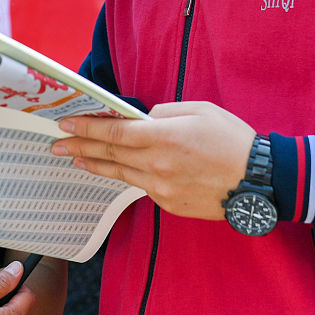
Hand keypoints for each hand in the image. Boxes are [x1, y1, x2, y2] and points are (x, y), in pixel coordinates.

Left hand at [51, 101, 255, 219]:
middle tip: (56, 143)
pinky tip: (114, 170)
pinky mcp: (169, 203)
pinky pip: (141, 186)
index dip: (86, 127)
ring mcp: (161, 188)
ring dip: (95, 164)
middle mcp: (156, 164)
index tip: (65, 123)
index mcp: (163, 136)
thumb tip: (144, 119)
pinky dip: (124, 176)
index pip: (114, 131)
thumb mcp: (200, 110)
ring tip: (76, 158)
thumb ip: (165, 112)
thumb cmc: (232, 140)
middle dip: (79, 146)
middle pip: (109, 154)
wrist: (258, 181)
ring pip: (120, 173)